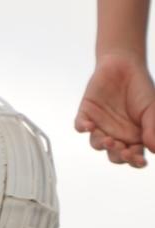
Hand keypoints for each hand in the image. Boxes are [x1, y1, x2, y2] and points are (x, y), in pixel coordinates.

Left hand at [75, 52, 154, 167]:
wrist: (124, 66)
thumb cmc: (141, 89)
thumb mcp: (151, 109)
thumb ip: (152, 129)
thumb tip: (154, 150)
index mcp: (134, 136)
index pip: (133, 156)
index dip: (135, 161)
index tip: (139, 161)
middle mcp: (116, 135)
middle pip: (114, 155)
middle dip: (118, 155)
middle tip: (122, 149)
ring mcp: (99, 126)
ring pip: (96, 144)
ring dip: (102, 144)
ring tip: (108, 139)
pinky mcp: (85, 115)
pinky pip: (81, 126)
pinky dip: (83, 128)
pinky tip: (89, 126)